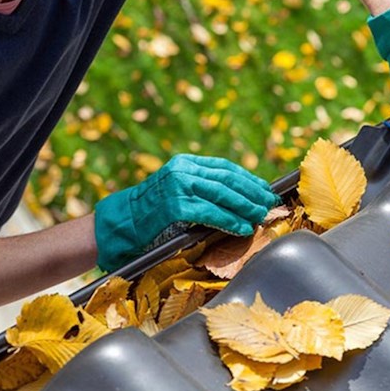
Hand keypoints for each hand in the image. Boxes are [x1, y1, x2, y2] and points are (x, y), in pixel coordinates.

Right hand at [94, 154, 277, 270]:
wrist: (121, 223)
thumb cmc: (152, 212)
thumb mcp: (176, 189)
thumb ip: (201, 187)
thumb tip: (238, 197)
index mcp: (185, 163)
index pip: (225, 167)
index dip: (248, 178)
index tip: (264, 189)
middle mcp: (182, 170)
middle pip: (228, 179)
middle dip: (252, 193)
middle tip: (269, 203)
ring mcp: (178, 187)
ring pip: (222, 195)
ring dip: (246, 207)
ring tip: (261, 216)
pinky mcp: (175, 207)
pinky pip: (210, 213)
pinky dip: (230, 221)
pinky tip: (242, 228)